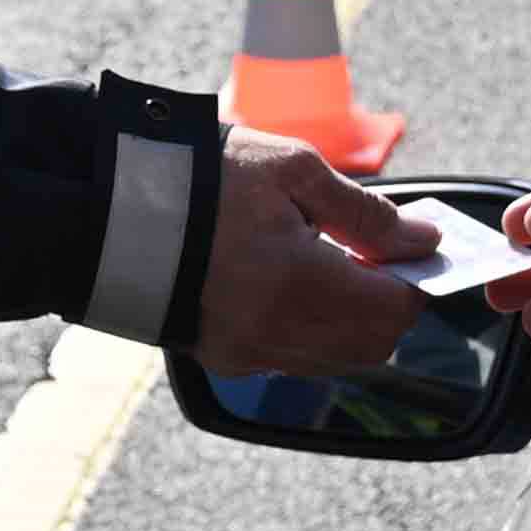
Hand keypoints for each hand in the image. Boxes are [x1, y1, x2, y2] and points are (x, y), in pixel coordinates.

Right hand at [194, 127, 430, 378]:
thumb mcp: (293, 171)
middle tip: (376, 253)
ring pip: (336, 358)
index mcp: (300, 285)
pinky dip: (311, 329)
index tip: (413, 244)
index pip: (397, 307)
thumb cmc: (202, 176)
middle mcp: (276, 334)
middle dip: (389, 302)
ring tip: (330, 263)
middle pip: (374, 344)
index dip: (416, 276)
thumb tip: (421, 241)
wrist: (109, 205)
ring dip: (353, 319)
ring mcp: (247, 353)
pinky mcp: (222, 359)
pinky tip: (292, 284)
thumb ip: (366, 213)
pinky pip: (292, 358)